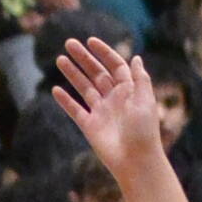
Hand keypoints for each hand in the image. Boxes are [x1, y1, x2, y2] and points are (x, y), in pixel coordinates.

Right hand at [54, 38, 164, 183]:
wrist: (135, 161)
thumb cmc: (144, 131)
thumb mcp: (145, 100)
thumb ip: (140, 79)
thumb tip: (135, 58)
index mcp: (128, 90)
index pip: (114, 65)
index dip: (103, 52)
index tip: (90, 41)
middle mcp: (113, 98)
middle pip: (96, 73)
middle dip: (83, 58)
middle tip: (69, 44)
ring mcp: (100, 112)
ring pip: (84, 88)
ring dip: (72, 74)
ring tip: (60, 60)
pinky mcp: (89, 126)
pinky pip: (75, 110)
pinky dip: (65, 101)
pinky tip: (56, 90)